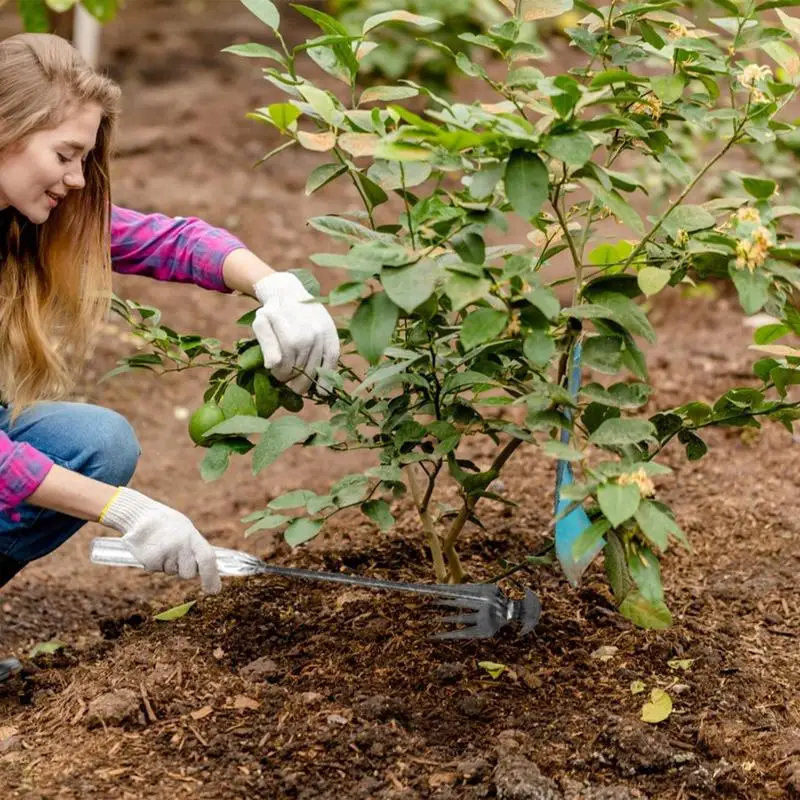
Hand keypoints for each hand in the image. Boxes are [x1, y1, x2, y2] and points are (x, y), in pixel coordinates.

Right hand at [99, 488, 220, 593]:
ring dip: (167, 564)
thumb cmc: (168, 524)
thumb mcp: (187, 531)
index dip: (212, 577)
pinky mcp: (150, 560)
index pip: (207, 559)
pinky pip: (156, 570)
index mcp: (193, 537)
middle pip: (188, 573)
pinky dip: (154, 563)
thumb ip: (196, 549)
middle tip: (176, 554)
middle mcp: (181, 546)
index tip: (214, 590)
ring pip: (170, 572)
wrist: (141, 514)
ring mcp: (165, 553)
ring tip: (161, 546)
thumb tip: (208, 571)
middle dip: (184, 570)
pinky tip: (151, 548)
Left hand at [252, 272, 339, 394]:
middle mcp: (309, 336)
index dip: (280, 374)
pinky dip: (327, 379)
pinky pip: (332, 362)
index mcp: (290, 334)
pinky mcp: (332, 337)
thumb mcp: (262, 323)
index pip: (284, 366)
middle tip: (289, 383)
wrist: (291, 292)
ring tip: (300, 386)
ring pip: (315, 369)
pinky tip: (322, 391)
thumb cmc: (274, 311)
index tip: (277, 375)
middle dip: (293, 380)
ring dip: (307, 381)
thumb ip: (266, 343)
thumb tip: (273, 365)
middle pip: (300, 370)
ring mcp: (322, 337)